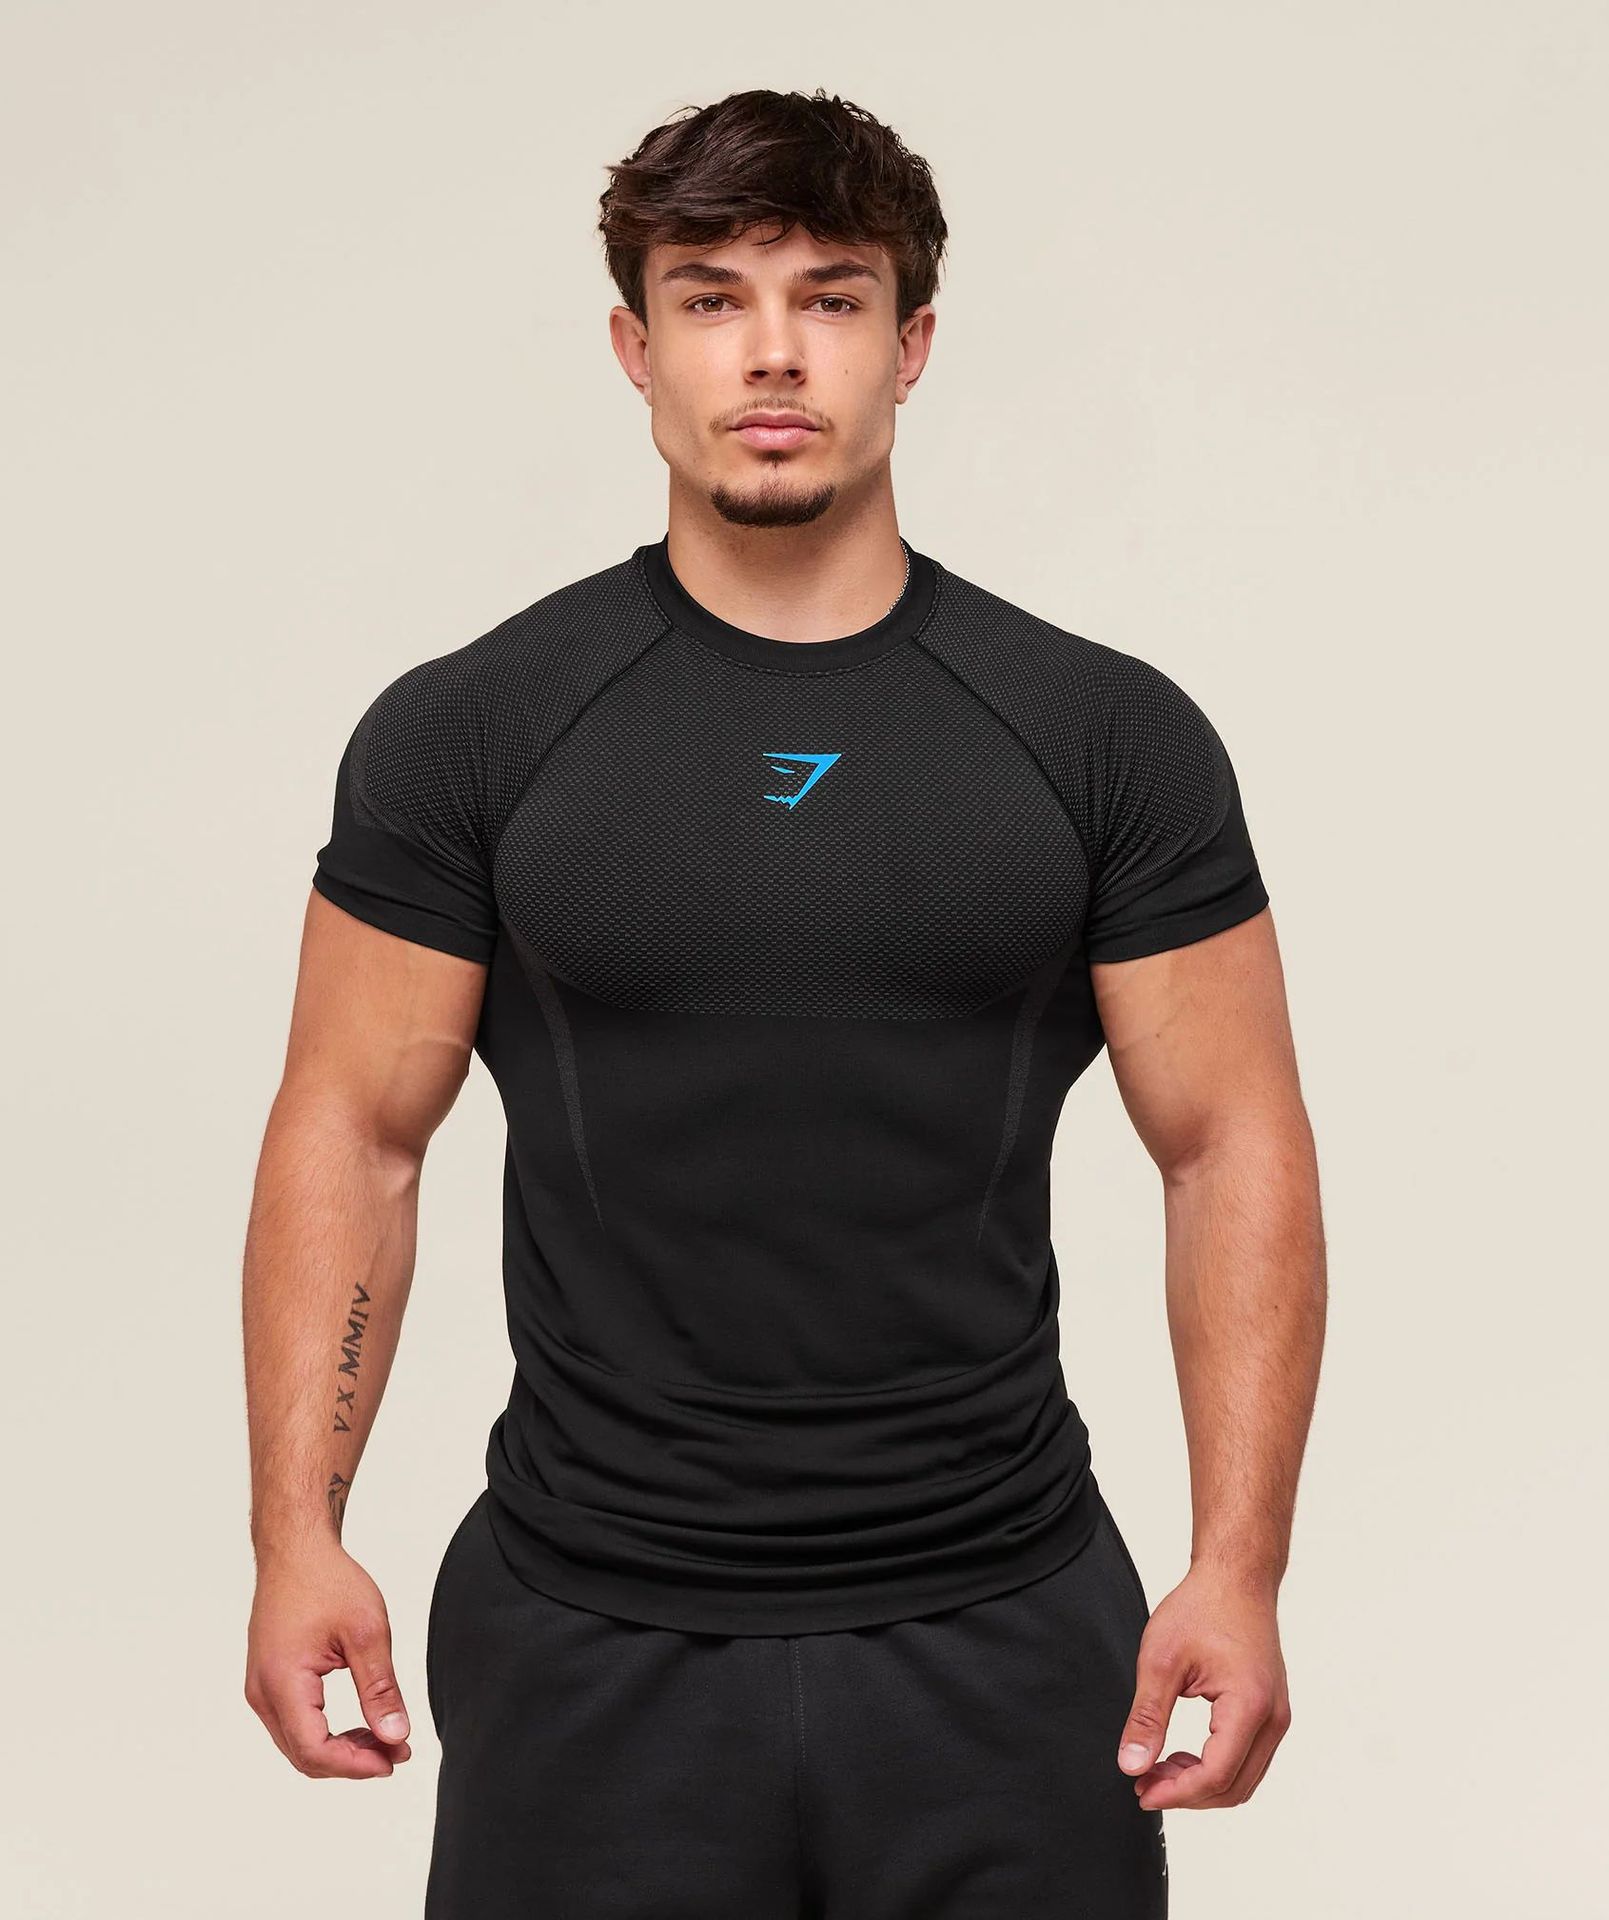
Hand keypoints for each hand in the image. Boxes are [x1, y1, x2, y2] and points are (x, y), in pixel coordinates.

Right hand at [245, 1540, 414, 1777]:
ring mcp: (261, 1688)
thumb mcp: (367, 1632)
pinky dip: (327, 1733)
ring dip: (341, 1749)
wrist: (296, 1550)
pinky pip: (294, 1724)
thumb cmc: (328, 1580)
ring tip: (386, 1738)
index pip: (315, 1750)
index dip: (357, 1764)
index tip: (394, 1759)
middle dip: (354, 1761)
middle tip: (398, 1751)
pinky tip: (360, 1724)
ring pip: (298, 1744)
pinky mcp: (268, 1681)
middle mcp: (263, 1692)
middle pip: (304, 1756)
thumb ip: (380, 1688)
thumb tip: (395, 1735)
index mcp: (282, 1682)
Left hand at [1116, 1563, 1290, 1809]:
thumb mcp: (1160, 1660)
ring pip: (1244, 1778)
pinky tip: (1182, 1755)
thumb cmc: (1201, 1607)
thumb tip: (1132, 1766)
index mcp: (1249, 1705)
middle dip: (1186, 1794)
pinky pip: (1248, 1758)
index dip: (1176, 1793)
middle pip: (1234, 1787)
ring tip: (1159, 1770)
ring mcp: (1276, 1716)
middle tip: (1144, 1784)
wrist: (1236, 1578)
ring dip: (1202, 1784)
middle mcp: (1273, 1718)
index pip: (1215, 1775)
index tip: (1141, 1792)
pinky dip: (1216, 1767)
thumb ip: (1147, 1717)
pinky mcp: (1270, 1711)